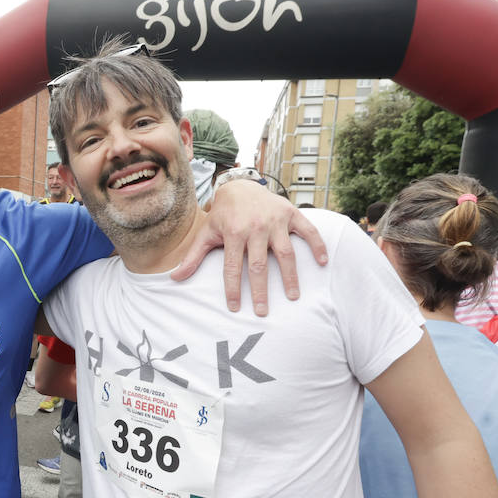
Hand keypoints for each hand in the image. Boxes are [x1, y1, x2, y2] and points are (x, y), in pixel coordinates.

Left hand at [171, 180, 327, 314]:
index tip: (235, 308)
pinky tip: (323, 263)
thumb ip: (193, 257)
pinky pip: (308, 231)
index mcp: (234, 233)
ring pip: (285, 253)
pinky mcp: (292, 214)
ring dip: (290, 276)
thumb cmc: (223, 215)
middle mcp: (255, 227)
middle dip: (260, 290)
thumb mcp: (206, 233)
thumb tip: (174, 279)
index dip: (233, 289)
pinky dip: (317, 245)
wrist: (240, 185)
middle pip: (259, 265)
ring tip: (293, 296)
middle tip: (263, 312)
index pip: (232, 267)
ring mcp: (276, 221)